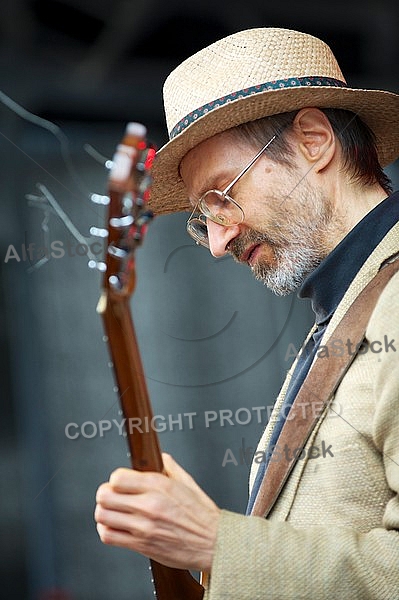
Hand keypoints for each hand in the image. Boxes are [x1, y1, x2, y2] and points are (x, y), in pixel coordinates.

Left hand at [95, 453, 220, 570]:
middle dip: (105, 495)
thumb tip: (161, 458)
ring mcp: (143, 526)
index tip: (120, 483)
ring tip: (113, 512)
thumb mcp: (189, 483)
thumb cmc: (203, 516)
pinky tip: (115, 527)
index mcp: (159, 485)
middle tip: (112, 496)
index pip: (117, 477)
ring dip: (104, 513)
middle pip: (104, 496)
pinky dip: (106, 530)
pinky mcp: (141, 545)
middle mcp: (149, 505)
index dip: (115, 480)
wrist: (214, 544)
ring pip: (102, 516)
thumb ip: (170, 467)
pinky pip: (109, 537)